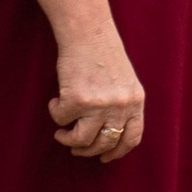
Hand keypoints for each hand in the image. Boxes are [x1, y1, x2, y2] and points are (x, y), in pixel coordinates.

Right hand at [48, 31, 144, 162]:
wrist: (88, 32)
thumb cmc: (103, 53)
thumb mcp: (125, 81)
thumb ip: (122, 105)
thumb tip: (108, 134)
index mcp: (136, 101)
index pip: (132, 138)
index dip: (117, 152)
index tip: (105, 158)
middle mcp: (121, 106)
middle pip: (105, 143)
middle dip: (87, 150)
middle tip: (76, 148)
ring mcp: (100, 105)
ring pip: (81, 140)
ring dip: (68, 139)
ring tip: (61, 133)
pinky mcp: (77, 100)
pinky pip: (61, 118)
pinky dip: (55, 112)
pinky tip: (56, 101)